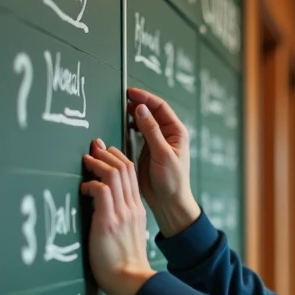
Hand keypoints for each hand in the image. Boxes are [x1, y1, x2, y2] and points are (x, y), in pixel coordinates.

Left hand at [80, 139, 155, 294]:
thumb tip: (105, 212)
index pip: (132, 175)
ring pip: (114, 174)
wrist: (130, 281)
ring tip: (86, 159)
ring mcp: (122, 214)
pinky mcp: (108, 222)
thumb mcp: (129, 236)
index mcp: (137, 210)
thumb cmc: (125, 265)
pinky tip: (83, 187)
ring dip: (98, 163)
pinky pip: (101, 191)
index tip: (105, 152)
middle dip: (107, 153)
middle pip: (125, 168)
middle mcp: (132, 208)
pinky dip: (91, 183)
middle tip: (93, 146)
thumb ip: (121, 220)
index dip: (118, 158)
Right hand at [127, 87, 200, 236]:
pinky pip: (137, 133)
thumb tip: (141, 109)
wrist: (169, 201)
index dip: (145, 98)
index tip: (130, 93)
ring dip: (132, 115)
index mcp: (176, 132)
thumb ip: (151, 131)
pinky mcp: (146, 150)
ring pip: (143, 121)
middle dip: (137, 104)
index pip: (160, 107)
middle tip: (120, 100)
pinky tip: (121, 125)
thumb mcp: (162, 154)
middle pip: (151, 112)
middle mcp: (167, 134)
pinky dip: (129, 127)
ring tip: (118, 110)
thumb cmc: (172, 180)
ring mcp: (156, 141)